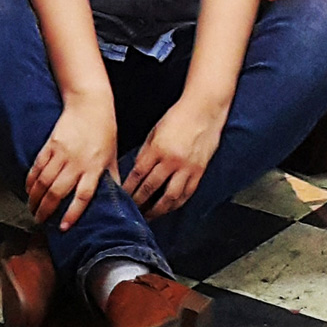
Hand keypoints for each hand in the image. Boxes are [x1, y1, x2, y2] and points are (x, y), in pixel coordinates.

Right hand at [26, 92, 117, 230]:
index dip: (72, 214)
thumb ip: (112, 178)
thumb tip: (118, 199)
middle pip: (57, 192)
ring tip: (32, 209)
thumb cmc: (104, 130)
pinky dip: (31, 180)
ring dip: (35, 198)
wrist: (90, 103)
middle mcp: (76, 162)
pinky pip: (37, 166)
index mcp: (94, 168)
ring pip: (44, 181)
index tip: (63, 227)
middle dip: (46, 209)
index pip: (82, 196)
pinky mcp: (50, 144)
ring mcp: (61, 153)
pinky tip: (28, 189)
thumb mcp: (113, 156)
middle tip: (39, 221)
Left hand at [126, 95, 226, 218]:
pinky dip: (176, 204)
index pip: (138, 175)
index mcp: (157, 149)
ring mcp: (187, 168)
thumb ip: (146, 152)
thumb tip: (136, 172)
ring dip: (157, 210)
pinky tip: (168, 209)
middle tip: (132, 211)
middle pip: (151, 188)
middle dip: (140, 202)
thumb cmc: (178, 117)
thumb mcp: (155, 131)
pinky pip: (186, 194)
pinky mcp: (199, 172)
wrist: (204, 109)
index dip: (129, 189)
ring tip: (149, 216)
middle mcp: (172, 161)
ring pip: (170, 197)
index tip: (122, 197)